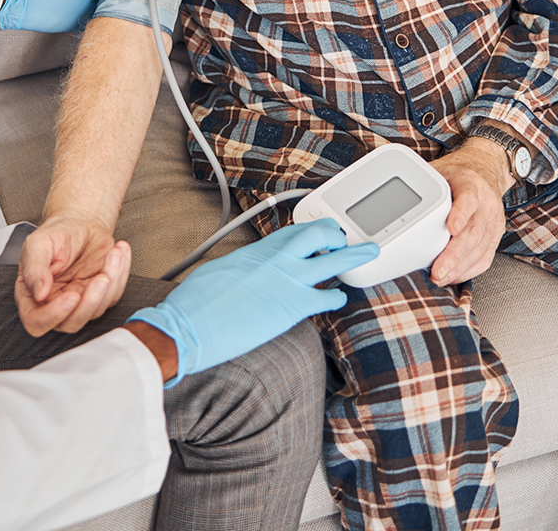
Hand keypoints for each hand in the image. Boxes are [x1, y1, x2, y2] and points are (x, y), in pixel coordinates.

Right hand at [16, 211, 130, 335]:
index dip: (53, 315)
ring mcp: (80, 301)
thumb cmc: (57, 233)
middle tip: (100, 278)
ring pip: (96, 311)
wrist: (81, 222)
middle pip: (71, 323)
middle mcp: (56, 303)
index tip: (71, 296)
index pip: (36, 321)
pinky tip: (118, 253)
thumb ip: (34, 269)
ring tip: (113, 255)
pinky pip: (114, 295)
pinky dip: (120, 274)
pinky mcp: (101, 295)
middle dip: (89, 303)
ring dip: (110, 283)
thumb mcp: (38, 244)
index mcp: (33, 294)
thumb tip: (39, 294)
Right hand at [129, 219, 379, 383]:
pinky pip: (326, 297)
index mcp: (256, 250)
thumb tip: (248, 271)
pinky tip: (341, 297)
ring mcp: (286, 281)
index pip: (292, 231)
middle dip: (335, 234)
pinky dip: (337, 296)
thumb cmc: (195, 303)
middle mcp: (275, 259)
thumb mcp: (220, 270)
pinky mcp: (292, 307)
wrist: (189, 327)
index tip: (319, 232)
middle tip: (345, 238)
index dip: (311, 230)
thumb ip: (242, 266)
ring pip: (332, 260)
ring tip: (368, 252)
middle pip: (317, 235)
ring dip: (353, 256)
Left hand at [428, 138, 514, 285]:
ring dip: (459, 267)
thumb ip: (423, 183)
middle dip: (454, 255)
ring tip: (440, 277)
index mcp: (470, 183)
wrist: (485, 171)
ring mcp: (492, 221)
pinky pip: (484, 258)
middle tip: (438, 270)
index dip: (460, 214)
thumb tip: (393, 198)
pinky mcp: (495, 235)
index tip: (451, 228)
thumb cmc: (458, 174)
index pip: (468, 198)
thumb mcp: (440, 170)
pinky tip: (453, 276)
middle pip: (473, 231)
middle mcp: (486, 203)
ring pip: (479, 248)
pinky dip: (468, 270)